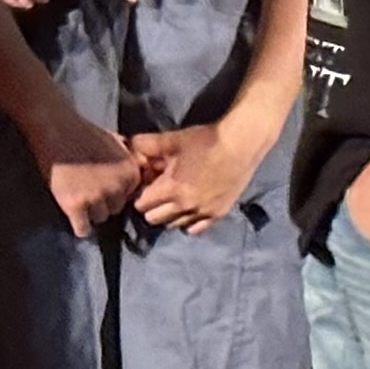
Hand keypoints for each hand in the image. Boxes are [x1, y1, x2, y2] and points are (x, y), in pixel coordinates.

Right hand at [31, 113, 154, 235]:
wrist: (56, 129)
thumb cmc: (84, 132)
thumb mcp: (117, 142)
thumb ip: (130, 160)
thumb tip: (142, 171)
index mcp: (130, 172)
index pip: (130, 196)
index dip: (115, 192)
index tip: (102, 185)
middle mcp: (117, 187)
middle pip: (116, 209)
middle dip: (104, 202)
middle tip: (87, 190)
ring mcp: (96, 197)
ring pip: (100, 219)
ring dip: (90, 212)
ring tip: (77, 197)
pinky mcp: (75, 205)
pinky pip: (83, 229)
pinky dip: (78, 226)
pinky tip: (73, 214)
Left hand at [129, 113, 271, 231]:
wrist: (241, 144)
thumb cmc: (206, 140)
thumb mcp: (173, 140)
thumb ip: (147, 145)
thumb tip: (128, 145)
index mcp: (171, 189)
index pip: (141, 204)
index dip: (140, 193)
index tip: (146, 184)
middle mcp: (185, 207)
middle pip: (153, 218)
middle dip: (151, 206)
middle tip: (158, 191)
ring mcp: (202, 213)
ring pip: (173, 225)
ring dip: (169, 214)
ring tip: (176, 198)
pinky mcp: (218, 214)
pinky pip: (196, 229)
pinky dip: (189, 222)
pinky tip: (191, 208)